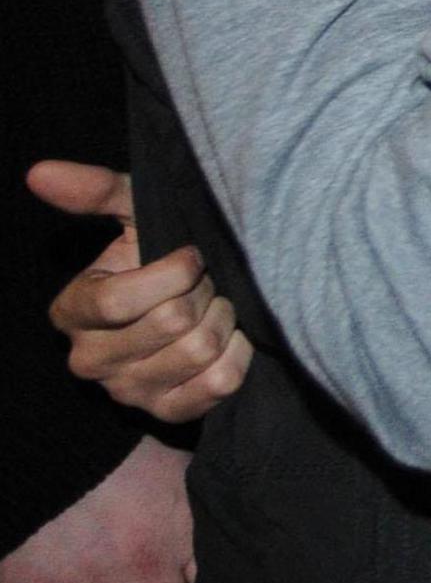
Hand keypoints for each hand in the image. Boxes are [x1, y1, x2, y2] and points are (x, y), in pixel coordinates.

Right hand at [33, 164, 246, 421]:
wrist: (192, 313)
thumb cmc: (158, 257)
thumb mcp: (133, 218)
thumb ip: (97, 192)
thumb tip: (40, 171)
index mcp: (71, 312)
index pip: (121, 301)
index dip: (173, 272)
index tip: (190, 257)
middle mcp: (89, 359)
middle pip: (171, 323)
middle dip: (204, 293)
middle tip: (205, 285)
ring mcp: (127, 391)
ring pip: (199, 350)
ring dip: (224, 320)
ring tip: (214, 309)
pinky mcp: (168, 412)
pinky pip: (221, 382)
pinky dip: (239, 354)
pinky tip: (229, 340)